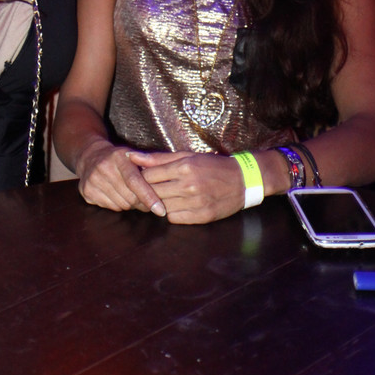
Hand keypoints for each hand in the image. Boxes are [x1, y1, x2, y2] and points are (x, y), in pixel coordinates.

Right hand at [77, 140, 166, 215]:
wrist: (90, 156)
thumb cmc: (119, 158)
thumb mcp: (134, 156)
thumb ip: (150, 165)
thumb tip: (168, 181)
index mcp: (118, 157)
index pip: (135, 181)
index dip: (148, 196)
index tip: (160, 210)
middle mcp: (103, 168)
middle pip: (129, 197)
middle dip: (142, 202)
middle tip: (147, 200)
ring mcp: (92, 180)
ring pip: (121, 205)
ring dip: (130, 204)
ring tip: (130, 194)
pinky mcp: (86, 191)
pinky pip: (110, 207)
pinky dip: (118, 204)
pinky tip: (117, 194)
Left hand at [127, 150, 244, 223]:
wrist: (243, 180)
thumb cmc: (212, 165)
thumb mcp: (187, 156)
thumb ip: (158, 158)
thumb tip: (131, 156)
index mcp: (184, 167)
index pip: (149, 176)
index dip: (141, 178)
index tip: (141, 178)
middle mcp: (189, 186)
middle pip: (153, 192)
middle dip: (146, 192)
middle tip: (148, 190)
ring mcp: (196, 203)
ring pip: (161, 207)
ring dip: (159, 203)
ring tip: (164, 196)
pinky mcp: (202, 217)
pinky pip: (174, 218)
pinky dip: (172, 212)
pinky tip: (177, 204)